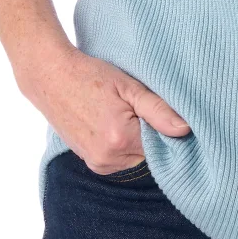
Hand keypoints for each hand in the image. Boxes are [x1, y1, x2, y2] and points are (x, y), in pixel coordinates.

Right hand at [16, 44, 190, 174]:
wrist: (51, 76)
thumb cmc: (91, 75)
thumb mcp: (129, 86)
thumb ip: (158, 110)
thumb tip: (185, 129)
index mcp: (120, 139)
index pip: (162, 145)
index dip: (166, 128)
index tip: (163, 111)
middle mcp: (108, 159)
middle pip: (148, 153)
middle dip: (151, 133)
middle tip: (140, 106)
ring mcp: (97, 163)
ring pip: (134, 157)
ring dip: (136, 139)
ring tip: (125, 112)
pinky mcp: (90, 161)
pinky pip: (119, 158)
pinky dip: (123, 143)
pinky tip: (115, 121)